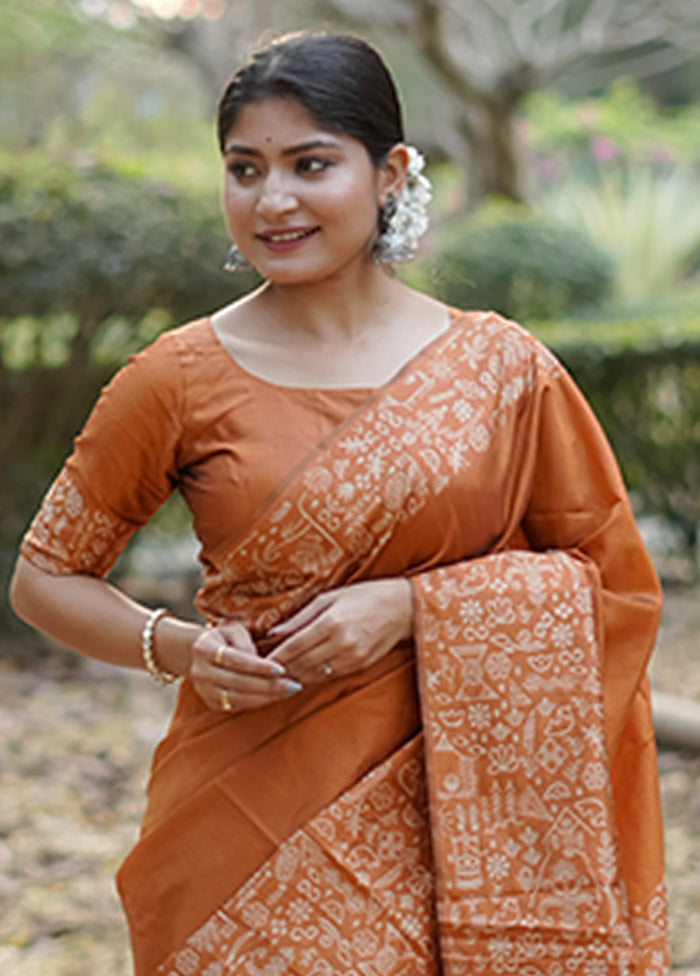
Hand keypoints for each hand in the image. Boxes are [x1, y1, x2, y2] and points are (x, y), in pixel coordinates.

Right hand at [189, 621, 301, 712]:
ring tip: (289, 691)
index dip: (258, 666)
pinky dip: (259, 702)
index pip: (235, 659)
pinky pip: (237, 706)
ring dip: (267, 697)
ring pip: (238, 699)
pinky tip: (276, 696)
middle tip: (293, 685)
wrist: (198, 655)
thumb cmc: (224, 638)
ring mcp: (205, 690)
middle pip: (238, 682)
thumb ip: (246, 643)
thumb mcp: (233, 630)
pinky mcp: (212, 703)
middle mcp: (201, 671)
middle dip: (268, 685)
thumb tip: (263, 663)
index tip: (281, 669)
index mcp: (205, 648)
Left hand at [266, 578, 412, 684]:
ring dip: (297, 674)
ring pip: (315, 673)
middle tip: (266, 670)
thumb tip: (275, 632)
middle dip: (283, 668)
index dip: (277, 656)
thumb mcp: (329, 598)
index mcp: (331, 622)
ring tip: (282, 673)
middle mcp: (342, 643)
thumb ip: (301, 618)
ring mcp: (353, 657)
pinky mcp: (361, 666)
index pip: (295, 646)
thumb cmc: (363, 596)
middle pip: (303, 663)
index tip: (262, 661)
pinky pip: (330, 675)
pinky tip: (305, 671)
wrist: (401, 608)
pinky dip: (315, 675)